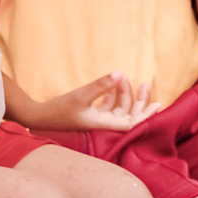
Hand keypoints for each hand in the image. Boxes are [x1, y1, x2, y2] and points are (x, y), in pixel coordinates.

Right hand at [41, 73, 156, 131]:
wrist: (37, 117)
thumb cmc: (59, 110)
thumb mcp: (81, 96)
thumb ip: (100, 85)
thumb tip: (120, 73)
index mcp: (104, 124)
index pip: (133, 123)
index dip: (147, 115)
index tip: (159, 105)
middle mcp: (103, 124)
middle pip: (129, 114)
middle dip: (139, 100)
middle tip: (146, 84)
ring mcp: (96, 119)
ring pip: (118, 108)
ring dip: (124, 93)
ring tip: (125, 76)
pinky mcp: (89, 114)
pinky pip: (108, 105)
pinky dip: (113, 94)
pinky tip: (114, 81)